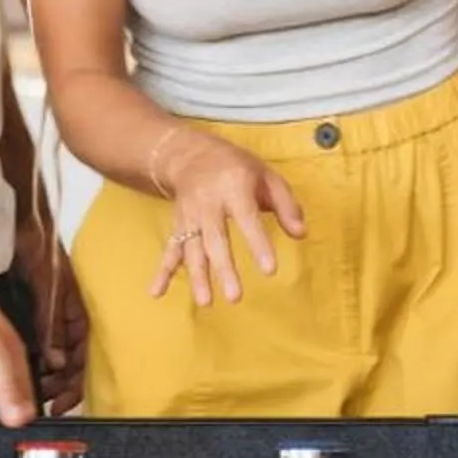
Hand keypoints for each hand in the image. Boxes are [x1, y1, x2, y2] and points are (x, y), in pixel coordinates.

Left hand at [20, 225, 88, 415]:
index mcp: (76, 315)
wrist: (22, 223)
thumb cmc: (39, 248)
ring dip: (41, 379)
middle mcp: (65, 321)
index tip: (56, 406)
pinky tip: (12, 370)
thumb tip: (58, 363)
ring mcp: (50, 318)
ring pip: (51, 359)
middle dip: (55, 388)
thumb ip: (52, 324)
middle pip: (67, 366)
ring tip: (23, 393)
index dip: (72, 386)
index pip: (80, 360)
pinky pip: (36, 346)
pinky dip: (28, 362)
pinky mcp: (34, 315)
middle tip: (35, 406)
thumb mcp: (47, 286)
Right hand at [148, 127, 305, 306]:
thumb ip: (286, 204)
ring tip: (206, 302)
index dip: (258, 244)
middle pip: (216, 240)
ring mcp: (190, 217)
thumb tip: (301, 234)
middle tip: (235, 298)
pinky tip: (156, 293)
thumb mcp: (266, 175)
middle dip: (224, 269)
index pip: (247, 219)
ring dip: (198, 276)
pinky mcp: (178, 226)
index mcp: (234, 188)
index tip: (269, 270)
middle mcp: (208, 204)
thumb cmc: (236, 168)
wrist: (189, 154)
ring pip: (193, 249)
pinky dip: (162, 272)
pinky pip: (170, 250)